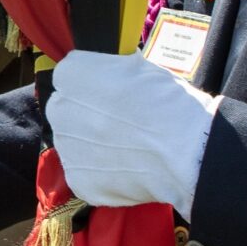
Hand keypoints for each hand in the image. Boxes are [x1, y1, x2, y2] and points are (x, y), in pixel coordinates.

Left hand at [47, 49, 213, 215]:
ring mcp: (67, 148)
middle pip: (68, 111)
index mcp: (71, 75)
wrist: (187, 151)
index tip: (111, 94)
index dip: (93, 86)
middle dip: (89, 116)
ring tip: (129, 148)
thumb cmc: (169, 103)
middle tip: (121, 124)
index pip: (70, 77)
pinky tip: (128, 168)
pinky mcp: (78, 180)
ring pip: (76, 144)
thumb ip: (110, 70)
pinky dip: (103, 173)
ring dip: (94, 145)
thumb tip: (109, 76)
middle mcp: (59, 110)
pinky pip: (86, 173)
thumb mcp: (138, 66)